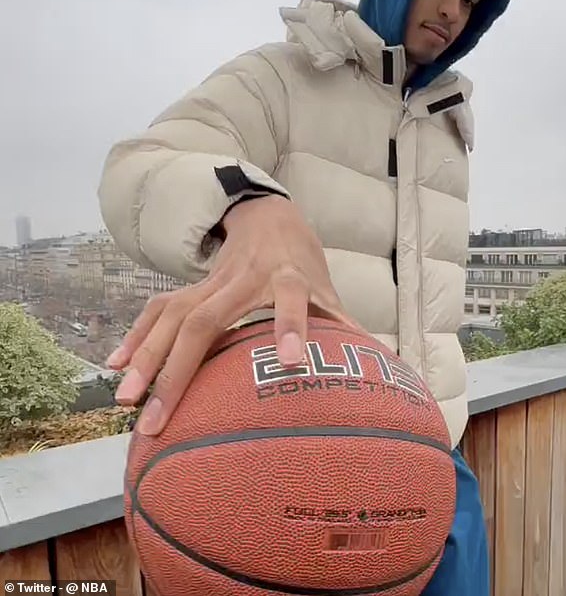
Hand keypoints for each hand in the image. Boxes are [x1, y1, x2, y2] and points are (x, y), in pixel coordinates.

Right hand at [106, 195, 359, 435]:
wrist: (267, 215)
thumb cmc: (303, 261)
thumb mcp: (327, 288)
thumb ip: (344, 324)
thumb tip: (379, 368)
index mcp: (287, 278)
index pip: (289, 299)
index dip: (290, 326)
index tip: (291, 364)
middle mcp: (243, 278)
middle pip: (204, 320)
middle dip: (178, 371)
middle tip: (158, 420)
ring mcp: (211, 280)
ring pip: (171, 316)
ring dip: (145, 357)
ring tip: (124, 400)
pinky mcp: (193, 284)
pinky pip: (159, 308)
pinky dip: (137, 336)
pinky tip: (116, 365)